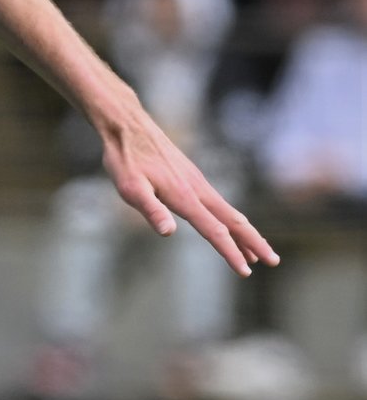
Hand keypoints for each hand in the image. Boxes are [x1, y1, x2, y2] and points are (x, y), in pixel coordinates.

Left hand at [99, 105, 276, 274]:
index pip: (215, 231)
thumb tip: (169, 232)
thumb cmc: (126, 159)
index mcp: (185, 197)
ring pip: (229, 212)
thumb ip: (151, 210)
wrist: (129, 127)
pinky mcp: (193, 179)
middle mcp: (198, 190)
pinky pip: (219, 204)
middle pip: (234, 221)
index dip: (230, 253)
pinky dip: (231, 220)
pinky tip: (229, 227)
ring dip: (246, 234)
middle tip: (274, 262)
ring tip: (257, 253)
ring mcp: (198, 183)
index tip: (245, 272)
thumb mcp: (131, 188)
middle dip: (255, 243)